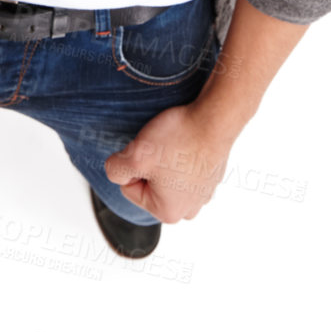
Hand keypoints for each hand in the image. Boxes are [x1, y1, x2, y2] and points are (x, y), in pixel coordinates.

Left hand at [102, 102, 233, 224]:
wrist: (215, 119)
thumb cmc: (179, 139)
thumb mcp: (134, 155)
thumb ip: (115, 170)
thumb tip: (116, 172)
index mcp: (169, 212)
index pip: (129, 187)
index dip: (133, 163)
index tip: (149, 151)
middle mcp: (189, 209)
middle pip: (149, 184)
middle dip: (150, 164)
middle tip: (161, 146)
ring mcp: (203, 193)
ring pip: (167, 174)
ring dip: (166, 159)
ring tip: (175, 143)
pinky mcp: (212, 176)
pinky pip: (186, 167)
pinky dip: (183, 154)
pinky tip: (188, 141)